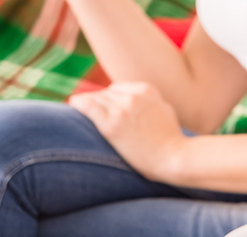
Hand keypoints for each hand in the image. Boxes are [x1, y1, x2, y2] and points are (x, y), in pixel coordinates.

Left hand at [69, 82, 186, 181]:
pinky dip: (78, 103)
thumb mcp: (164, 110)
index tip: (101, 107)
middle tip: (87, 111)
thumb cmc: (170, 139)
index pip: (117, 88)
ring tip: (77, 109)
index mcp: (146, 90)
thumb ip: (149, 101)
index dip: (108, 98)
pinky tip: (72, 103)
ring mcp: (122, 109)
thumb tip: (134, 101)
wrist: (174, 157)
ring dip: (87, 104)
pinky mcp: (112, 124)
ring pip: (96, 99)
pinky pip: (89, 107)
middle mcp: (133, 96)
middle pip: (105, 94)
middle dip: (97, 102)